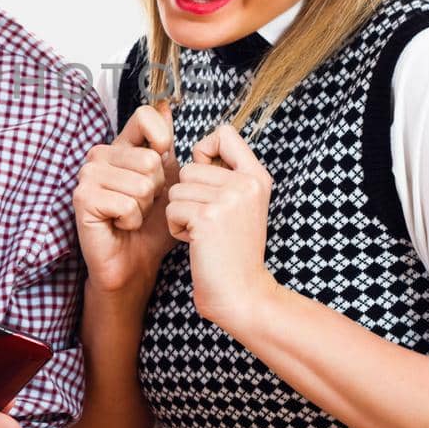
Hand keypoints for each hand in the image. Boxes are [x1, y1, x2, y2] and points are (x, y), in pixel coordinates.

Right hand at [73, 103, 180, 297]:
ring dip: (145, 208)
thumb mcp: (168, 181)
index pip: (146, 117)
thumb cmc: (150, 226)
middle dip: (157, 190)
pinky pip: (126, 204)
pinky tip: (120, 225)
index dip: (163, 140)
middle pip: (151, 159)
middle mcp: (100, 155)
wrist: (134, 263)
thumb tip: (164, 105)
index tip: (162, 165)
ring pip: (142, 184)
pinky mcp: (82, 198)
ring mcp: (88, 175)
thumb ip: (165, 146)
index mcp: (120, 146)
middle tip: (142, 205)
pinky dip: (132, 220)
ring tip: (131, 215)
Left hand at [165, 124, 278, 328]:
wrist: (241, 294)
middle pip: (188, 168)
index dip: (204, 151)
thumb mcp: (240, 205)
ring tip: (204, 234)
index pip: (223, 134)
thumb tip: (196, 148)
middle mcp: (246, 183)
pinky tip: (196, 244)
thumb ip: (224, 174)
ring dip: (181, 214)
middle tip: (209, 223)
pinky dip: (176, 229)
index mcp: (257, 176)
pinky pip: (171, 210)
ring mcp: (228, 198)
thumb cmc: (233, 251)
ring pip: (176, 190)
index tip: (206, 178)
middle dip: (187, 197)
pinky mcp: (207, 217)